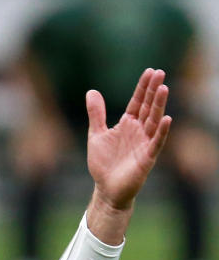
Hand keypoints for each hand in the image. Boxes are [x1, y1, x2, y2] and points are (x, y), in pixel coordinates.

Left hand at [86, 68, 171, 209]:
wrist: (106, 189)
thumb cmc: (103, 163)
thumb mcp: (96, 134)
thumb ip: (96, 114)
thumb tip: (91, 91)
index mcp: (127, 124)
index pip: (137, 102)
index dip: (143, 87)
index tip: (150, 71)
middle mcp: (138, 131)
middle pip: (148, 107)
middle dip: (153, 91)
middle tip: (160, 72)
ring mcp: (144, 143)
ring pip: (154, 121)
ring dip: (159, 105)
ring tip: (164, 88)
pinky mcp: (147, 158)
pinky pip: (156, 142)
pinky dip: (161, 131)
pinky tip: (167, 118)